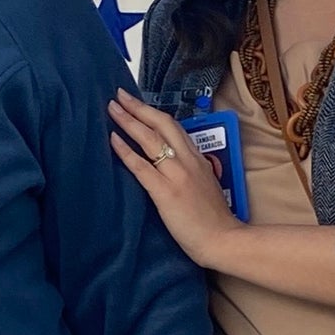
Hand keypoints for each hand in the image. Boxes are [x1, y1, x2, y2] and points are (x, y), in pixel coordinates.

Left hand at [108, 88, 241, 266]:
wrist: (223, 239)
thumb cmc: (214, 219)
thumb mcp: (208, 185)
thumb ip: (193, 170)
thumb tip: (174, 163)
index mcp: (198, 159)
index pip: (175, 127)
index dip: (154, 113)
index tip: (138, 104)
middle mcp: (188, 161)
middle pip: (161, 125)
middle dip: (138, 108)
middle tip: (119, 95)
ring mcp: (177, 174)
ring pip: (149, 139)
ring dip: (128, 121)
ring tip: (111, 109)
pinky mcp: (165, 191)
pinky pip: (141, 166)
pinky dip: (125, 150)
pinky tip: (112, 140)